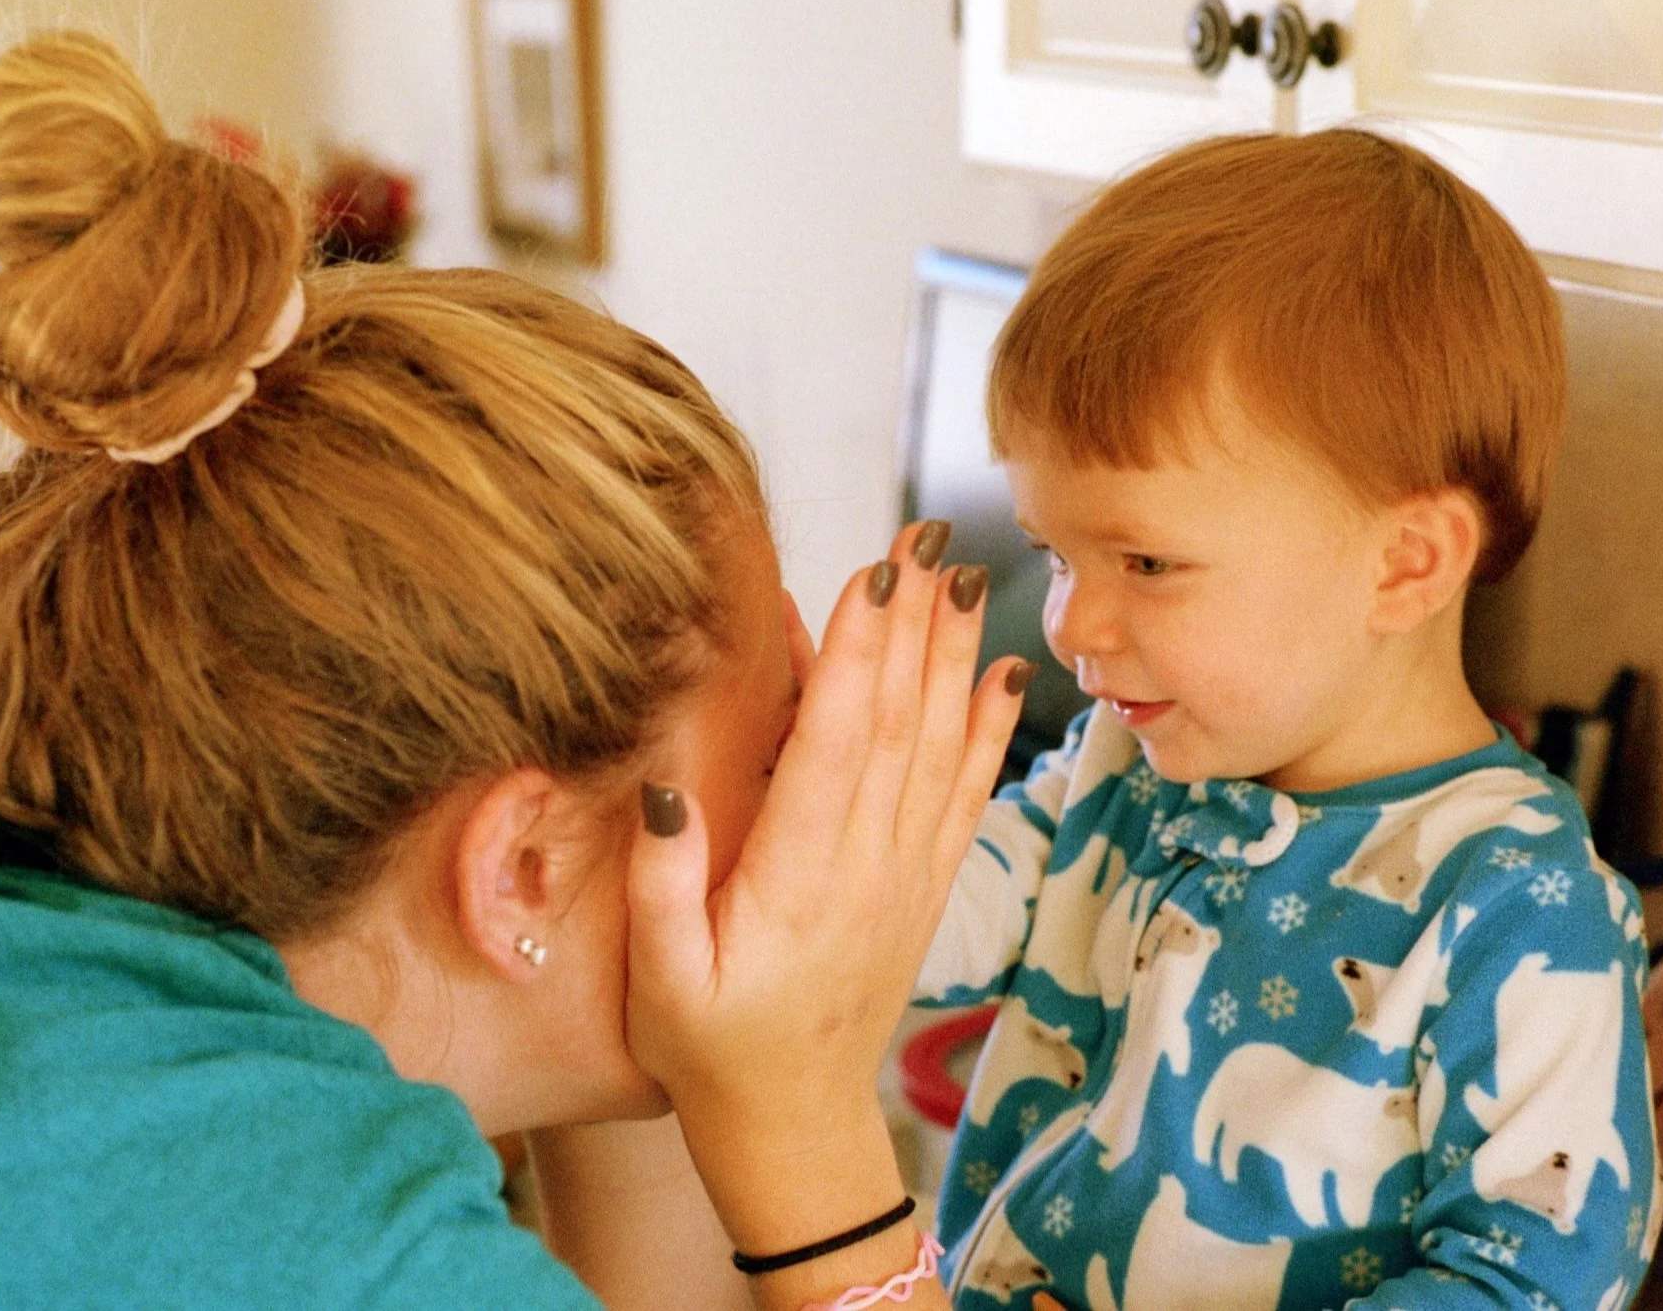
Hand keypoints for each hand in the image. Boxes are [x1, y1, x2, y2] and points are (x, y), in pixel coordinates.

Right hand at [625, 521, 1026, 1248]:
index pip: (839, 742)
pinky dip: (987, 733)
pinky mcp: (922, 886)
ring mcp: (904, 875)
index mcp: (799, 878)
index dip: (860, 653)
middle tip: (929, 537)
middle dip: (915, 624)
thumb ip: (661, 884)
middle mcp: (866, 866)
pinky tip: (1002, 677)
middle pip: (900, 724)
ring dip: (954, 658)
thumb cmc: (709, 1048)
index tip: (874, 573)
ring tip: (967, 577)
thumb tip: (665, 784)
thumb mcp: (660, 982)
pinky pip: (964, 796)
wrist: (792, 1123)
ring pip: (939, 747)